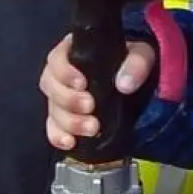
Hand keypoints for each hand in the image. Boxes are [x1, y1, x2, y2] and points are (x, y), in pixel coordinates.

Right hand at [39, 34, 156, 151]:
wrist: (138, 86)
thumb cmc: (133, 63)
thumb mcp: (141, 56)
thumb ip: (136, 64)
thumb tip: (124, 85)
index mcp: (75, 51)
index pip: (57, 58)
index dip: (64, 72)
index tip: (82, 83)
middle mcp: (63, 74)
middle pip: (51, 85)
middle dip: (68, 100)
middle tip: (90, 107)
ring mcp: (62, 98)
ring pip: (52, 109)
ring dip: (69, 121)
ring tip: (92, 128)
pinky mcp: (64, 119)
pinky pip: (53, 128)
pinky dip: (58, 136)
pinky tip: (70, 142)